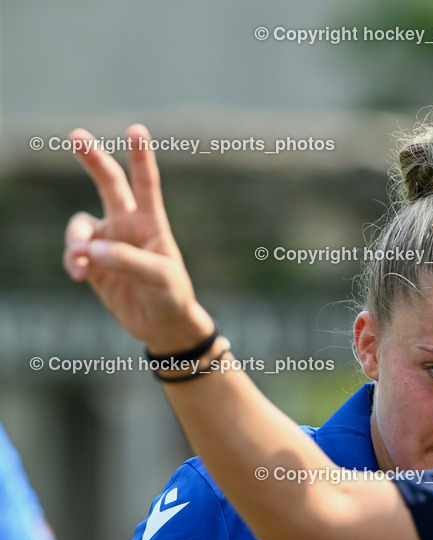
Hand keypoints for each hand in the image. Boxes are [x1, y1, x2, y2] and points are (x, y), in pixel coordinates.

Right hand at [62, 124, 212, 352]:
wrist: (162, 324)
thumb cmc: (170, 295)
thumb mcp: (159, 277)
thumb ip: (125, 259)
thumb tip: (88, 249)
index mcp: (152, 222)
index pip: (146, 184)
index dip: (141, 156)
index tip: (137, 129)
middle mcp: (127, 226)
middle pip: (108, 184)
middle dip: (93, 159)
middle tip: (76, 135)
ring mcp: (107, 243)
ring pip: (81, 226)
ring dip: (76, 240)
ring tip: (79, 260)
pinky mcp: (91, 264)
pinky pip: (73, 254)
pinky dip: (71, 261)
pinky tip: (78, 275)